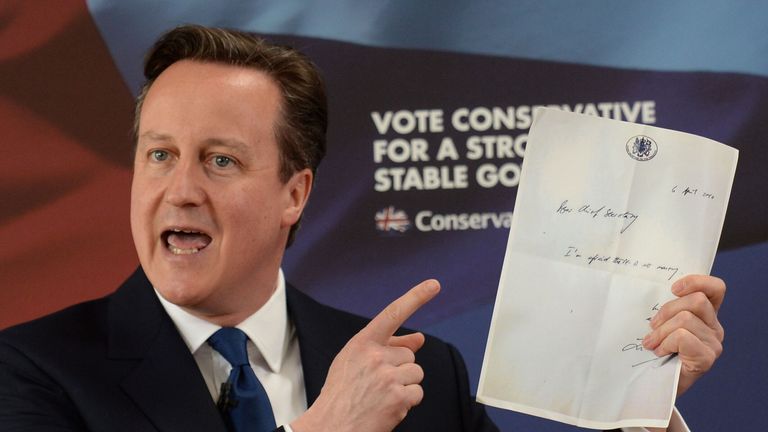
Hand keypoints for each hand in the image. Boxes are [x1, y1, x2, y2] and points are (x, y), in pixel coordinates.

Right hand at [291, 280, 440, 431]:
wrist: (331, 426)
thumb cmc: (342, 393)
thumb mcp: (355, 362)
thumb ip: (386, 347)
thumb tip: (419, 338)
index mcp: (362, 343)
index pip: (393, 314)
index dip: (416, 297)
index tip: (434, 285)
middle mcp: (375, 356)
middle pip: (409, 356)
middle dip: (400, 369)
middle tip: (377, 384)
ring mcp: (387, 377)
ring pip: (416, 374)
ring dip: (405, 386)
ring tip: (381, 396)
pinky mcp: (398, 398)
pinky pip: (417, 393)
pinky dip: (407, 402)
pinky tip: (387, 407)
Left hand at [642, 274, 724, 395]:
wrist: (656, 383)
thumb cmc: (657, 350)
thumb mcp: (662, 323)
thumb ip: (667, 308)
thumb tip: (650, 290)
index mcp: (706, 315)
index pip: (715, 288)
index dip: (696, 282)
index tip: (673, 289)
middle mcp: (714, 327)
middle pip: (696, 301)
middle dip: (667, 311)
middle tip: (652, 326)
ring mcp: (713, 343)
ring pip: (686, 319)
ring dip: (661, 331)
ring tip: (652, 343)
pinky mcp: (706, 358)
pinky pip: (683, 337)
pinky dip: (665, 343)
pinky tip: (660, 352)